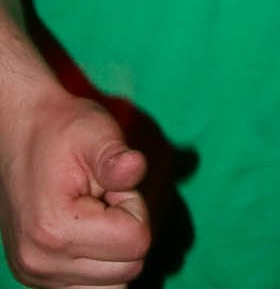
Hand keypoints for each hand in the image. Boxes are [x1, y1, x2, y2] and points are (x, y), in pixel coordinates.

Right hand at [0, 88, 149, 286]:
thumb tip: (136, 167)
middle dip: (127, 229)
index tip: (109, 184)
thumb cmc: (62, 130)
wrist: (19, 134)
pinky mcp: (38, 278)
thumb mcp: (95, 132)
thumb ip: (116, 157)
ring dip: (114, 251)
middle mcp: (41, 263)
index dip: (135, 205)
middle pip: (128, 269)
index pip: (137, 242)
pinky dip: (99, 263)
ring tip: (94, 214)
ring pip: (113, 286)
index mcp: (56, 230)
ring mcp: (37, 275)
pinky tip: (85, 232)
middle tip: (102, 196)